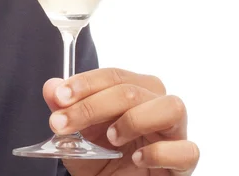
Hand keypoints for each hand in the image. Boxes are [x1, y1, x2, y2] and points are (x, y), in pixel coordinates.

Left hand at [43, 69, 198, 174]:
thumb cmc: (102, 162)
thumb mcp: (75, 136)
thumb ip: (64, 109)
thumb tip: (51, 87)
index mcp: (134, 92)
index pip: (114, 76)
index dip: (85, 83)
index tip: (59, 97)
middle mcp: (157, 106)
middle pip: (132, 89)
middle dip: (92, 105)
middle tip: (62, 123)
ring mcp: (175, 134)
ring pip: (170, 106)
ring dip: (134, 119)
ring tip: (111, 138)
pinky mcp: (185, 163)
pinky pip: (187, 150)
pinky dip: (159, 152)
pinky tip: (137, 159)